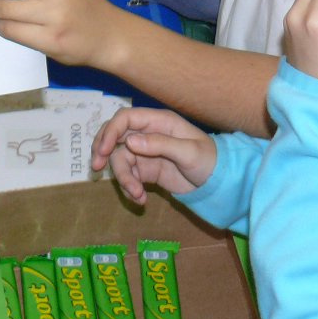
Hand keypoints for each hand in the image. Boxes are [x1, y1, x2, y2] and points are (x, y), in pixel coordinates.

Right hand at [92, 108, 215, 204]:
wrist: (220, 183)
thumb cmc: (209, 160)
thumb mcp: (188, 151)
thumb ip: (159, 144)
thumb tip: (129, 142)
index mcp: (158, 122)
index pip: (125, 119)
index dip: (110, 131)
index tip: (103, 151)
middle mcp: (147, 134)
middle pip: (115, 136)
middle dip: (103, 150)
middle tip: (96, 167)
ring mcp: (145, 152)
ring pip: (120, 160)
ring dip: (124, 179)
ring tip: (137, 194)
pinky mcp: (146, 170)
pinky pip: (129, 176)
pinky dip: (130, 188)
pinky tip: (141, 199)